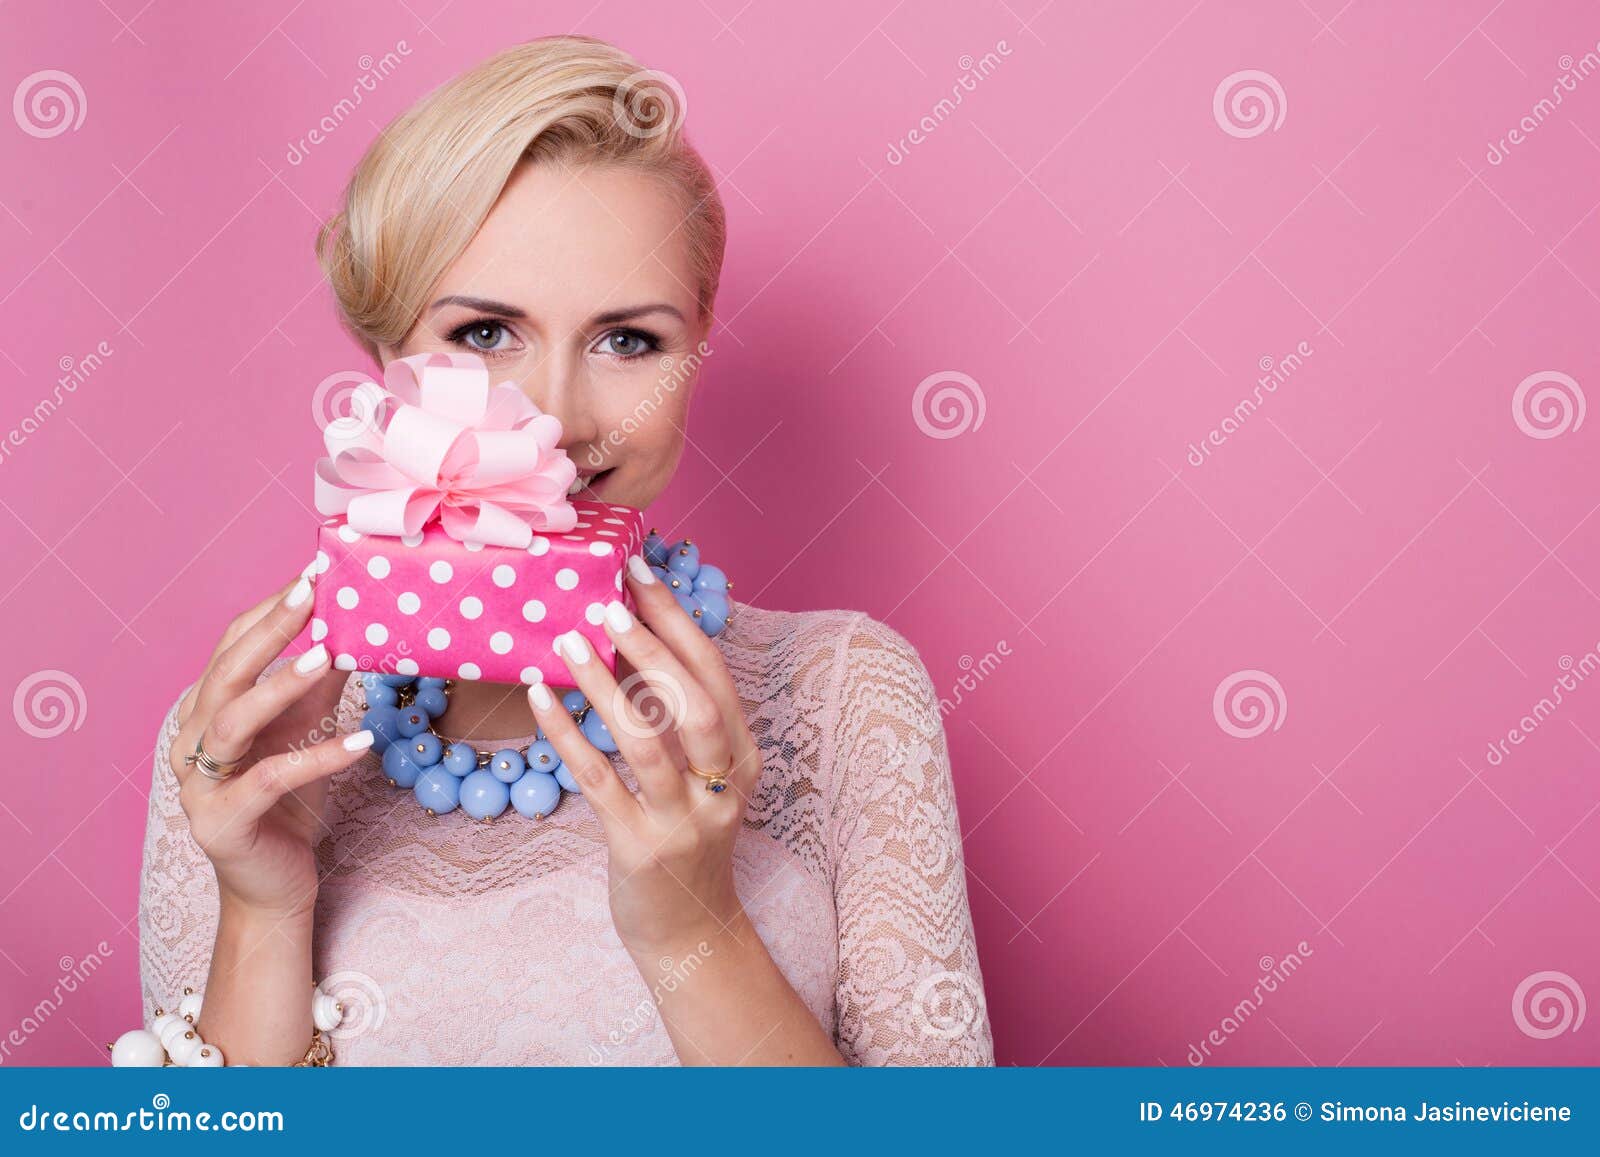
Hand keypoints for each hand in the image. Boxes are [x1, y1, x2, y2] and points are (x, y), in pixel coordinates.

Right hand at [170, 569, 372, 920]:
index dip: (268, 611)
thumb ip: (319, 686)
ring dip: (281, 685)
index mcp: (206, 712)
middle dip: (269, 630)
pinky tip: (360, 742)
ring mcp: (198, 784)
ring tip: (328, 655)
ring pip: (233, 722)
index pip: (230, 647)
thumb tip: (352, 629)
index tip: (312, 576)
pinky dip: (316, 758)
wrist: (274, 886)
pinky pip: (269, 780)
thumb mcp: (306, 732)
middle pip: (225, 674)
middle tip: (312, 595)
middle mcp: (191, 742)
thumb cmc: (288, 803)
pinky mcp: (221, 823)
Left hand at [528, 556, 760, 960]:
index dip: (676, 618)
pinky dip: (567, 735)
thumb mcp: (702, 779)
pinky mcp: (640, 848)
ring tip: (566, 643)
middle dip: (650, 646)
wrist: (689, 932)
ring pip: (647, 740)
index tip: (639, 572)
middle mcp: (723, 785)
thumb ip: (678, 721)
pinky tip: (540, 700)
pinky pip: (599, 781)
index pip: (714, 673)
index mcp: (743, 757)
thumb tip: (626, 641)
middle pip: (693, 701)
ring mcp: (683, 820)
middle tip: (607, 605)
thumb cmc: (686, 840)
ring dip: (604, 685)